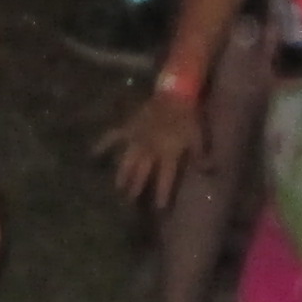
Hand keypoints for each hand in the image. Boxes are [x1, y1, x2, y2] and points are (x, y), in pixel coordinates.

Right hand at [95, 84, 205, 209]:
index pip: (165, 178)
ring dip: (122, 175)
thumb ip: (201, 155)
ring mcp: (137, 139)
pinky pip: (112, 137)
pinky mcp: (128, 128)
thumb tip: (209, 171)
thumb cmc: (188, 116)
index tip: (158, 208)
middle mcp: (150, 150)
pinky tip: (92, 154)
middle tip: (130, 202)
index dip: (162, 193)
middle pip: (142, 173)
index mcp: (168, 153)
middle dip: (137, 188)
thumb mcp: (198, 136)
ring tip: (118, 187)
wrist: (175, 93)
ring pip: (127, 161)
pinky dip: (102, 144)